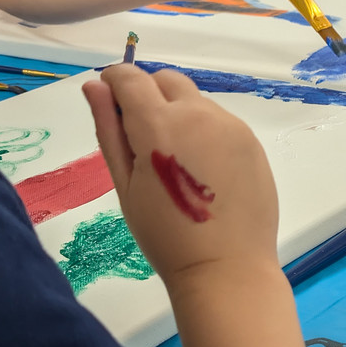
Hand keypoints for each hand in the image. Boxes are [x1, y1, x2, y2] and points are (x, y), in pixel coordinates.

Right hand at [82, 66, 278, 283]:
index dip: (114, 80)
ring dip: (178, 113)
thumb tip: (94, 87)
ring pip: (195, 100)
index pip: (131, 78)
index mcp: (160, 125)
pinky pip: (219, 120)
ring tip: (175, 162)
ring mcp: (230, 126)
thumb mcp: (125, 185)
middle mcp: (198, 115)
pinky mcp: (251, 140)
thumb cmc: (165, 235)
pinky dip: (203, 131)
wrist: (226, 267)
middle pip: (166, 80)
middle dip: (147, 93)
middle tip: (140, 135)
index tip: (109, 96)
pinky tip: (202, 170)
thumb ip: (109, 130)